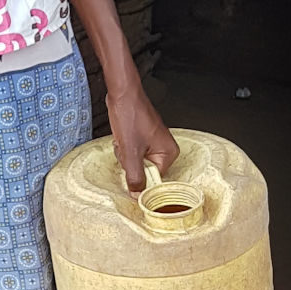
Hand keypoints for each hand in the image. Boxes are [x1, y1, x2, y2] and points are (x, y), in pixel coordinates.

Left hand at [105, 79, 178, 194]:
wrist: (121, 93)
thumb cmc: (130, 115)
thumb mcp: (130, 150)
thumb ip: (135, 175)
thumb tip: (138, 196)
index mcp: (169, 154)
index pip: (154, 179)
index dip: (139, 176)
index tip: (129, 170)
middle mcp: (164, 149)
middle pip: (144, 170)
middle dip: (129, 161)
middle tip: (126, 146)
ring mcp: (153, 143)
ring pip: (135, 161)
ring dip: (124, 153)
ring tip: (124, 138)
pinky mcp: (142, 138)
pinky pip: (131, 152)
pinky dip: (123, 146)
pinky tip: (122, 135)